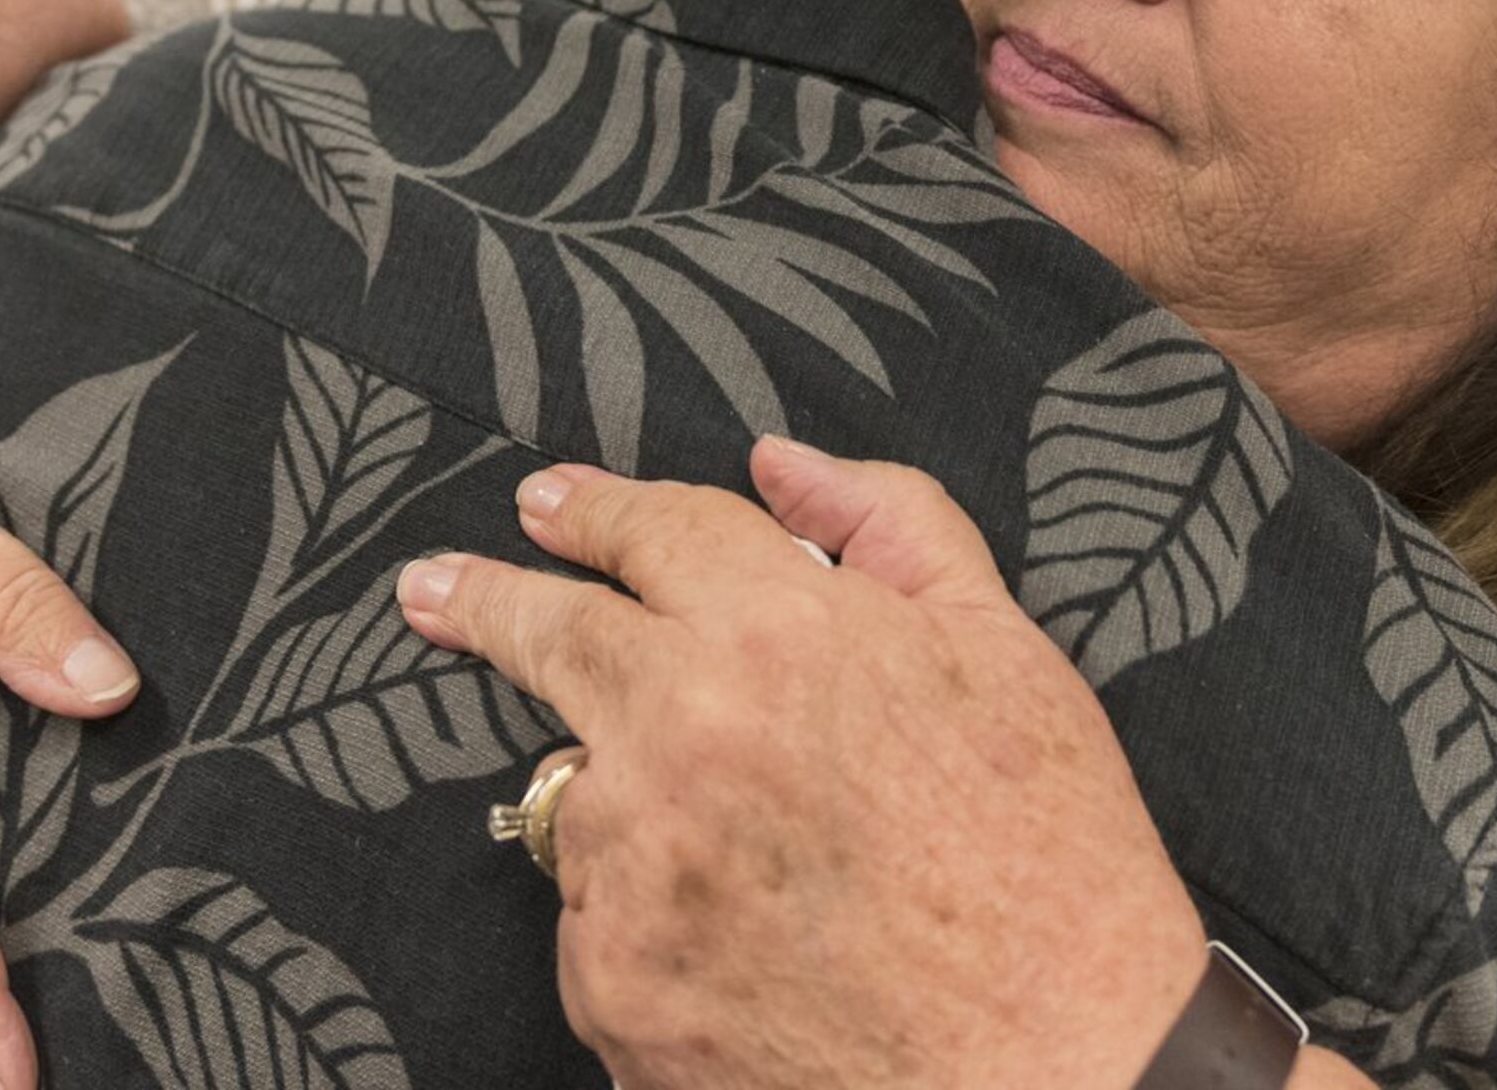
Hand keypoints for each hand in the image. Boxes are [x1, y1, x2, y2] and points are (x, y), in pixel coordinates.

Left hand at [396, 438, 1206, 1089]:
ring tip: (747, 850)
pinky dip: (648, 916)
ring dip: (626, 794)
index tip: (547, 505)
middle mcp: (679, 732)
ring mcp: (632, 866)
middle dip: (488, 602)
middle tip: (438, 590)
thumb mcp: (1006, 653)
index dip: (590, 511)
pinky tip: (746, 942)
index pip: (647, 534)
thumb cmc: (1052, 871)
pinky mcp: (612, 985)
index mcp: (777, 631)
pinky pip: (597, 920)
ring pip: (580, 794)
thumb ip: (889, 525)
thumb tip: (780, 466)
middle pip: (548, 638)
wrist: (1059, 1073)